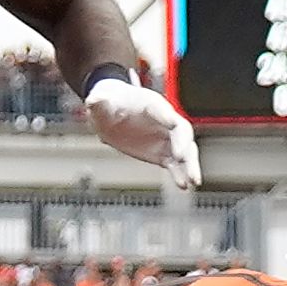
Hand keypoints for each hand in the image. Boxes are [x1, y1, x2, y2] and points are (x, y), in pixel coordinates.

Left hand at [83, 75, 201, 189]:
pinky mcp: (161, 152)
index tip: (175, 134)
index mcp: (152, 105)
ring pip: (184, 151)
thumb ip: (99, 101)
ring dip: (190, 166)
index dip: (170, 122)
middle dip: (185, 147)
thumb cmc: (111, 102)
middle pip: (182, 133)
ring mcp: (165, 138)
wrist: (109, 113)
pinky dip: (179, 174)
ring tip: (193, 180)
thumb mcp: (101, 100)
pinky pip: (174, 164)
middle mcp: (164, 121)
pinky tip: (182, 185)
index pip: (166, 113)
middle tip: (183, 159)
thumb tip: (94, 101)